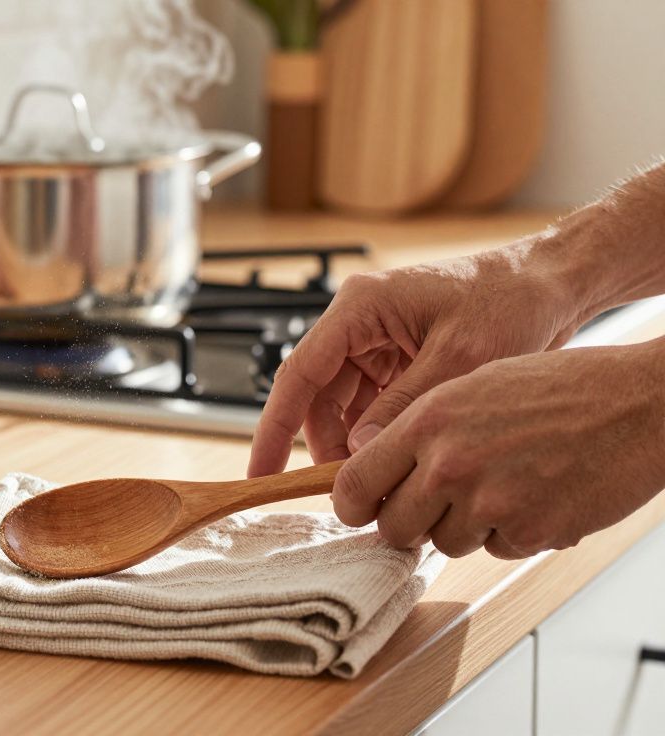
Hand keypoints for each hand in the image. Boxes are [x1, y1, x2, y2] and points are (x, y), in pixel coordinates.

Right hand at [248, 242, 585, 478]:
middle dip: (327, 445)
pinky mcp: (395, 359)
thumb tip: (361, 453)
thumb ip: (403, 406)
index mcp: (360, 307)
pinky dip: (376, 435)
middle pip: (317, 396)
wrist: (552, 285)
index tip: (262, 472)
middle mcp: (358, 321)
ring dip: (354, 444)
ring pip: (341, 406)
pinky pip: (368, 405)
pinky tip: (393, 459)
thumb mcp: (458, 359)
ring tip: (378, 481)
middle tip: (345, 491)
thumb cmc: (510, 302)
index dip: (274, 427)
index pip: (299, 373)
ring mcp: (375, 340)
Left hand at [331, 343, 664, 558]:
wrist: (638, 404)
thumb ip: (421, 429)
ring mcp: (490, 502)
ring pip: (444, 543)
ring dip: (464, 527)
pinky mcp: (529, 532)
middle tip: (435, 505)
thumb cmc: (560, 388)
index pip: (356, 482)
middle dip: (408, 524)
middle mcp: (450, 463)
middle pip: (394, 527)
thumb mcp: (473, 386)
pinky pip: (495, 550)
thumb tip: (376, 468)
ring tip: (502, 485)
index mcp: (429, 421)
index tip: (358, 509)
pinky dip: (510, 533)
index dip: (352, 504)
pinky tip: (536, 495)